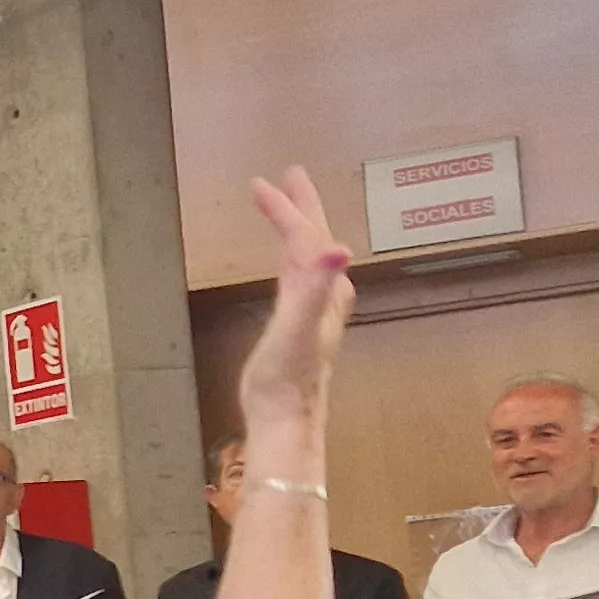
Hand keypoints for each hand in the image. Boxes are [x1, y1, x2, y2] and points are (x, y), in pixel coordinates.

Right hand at [237, 168, 353, 427]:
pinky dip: (293, 260)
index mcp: (319, 290)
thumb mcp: (296, 330)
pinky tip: (289, 267)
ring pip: (311, 258)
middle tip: (289, 175)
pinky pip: (300, 280)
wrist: (286, 423)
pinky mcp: (300, 328)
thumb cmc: (285, 382)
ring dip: (299, 230)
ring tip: (287, 210)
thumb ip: (314, 288)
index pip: (304, 237)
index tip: (259, 185)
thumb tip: (340, 249)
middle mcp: (323, 297)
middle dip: (303, 207)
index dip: (284, 209)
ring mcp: (314, 313)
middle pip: (316, 240)